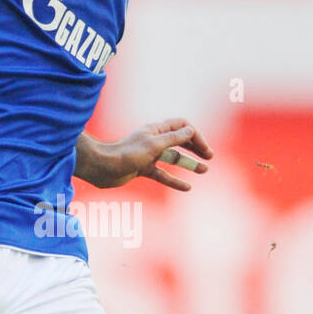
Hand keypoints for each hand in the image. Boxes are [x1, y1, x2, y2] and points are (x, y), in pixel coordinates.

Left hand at [76, 119, 212, 190]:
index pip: (181, 126)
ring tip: (204, 171)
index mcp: (156, 130)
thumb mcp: (154, 145)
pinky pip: (163, 174)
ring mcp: (149, 155)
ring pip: (173, 159)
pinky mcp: (143, 169)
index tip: (204, 148)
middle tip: (210, 157)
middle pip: (180, 141)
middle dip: (196, 148)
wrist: (102, 168)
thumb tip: (190, 130)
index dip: (195, 135)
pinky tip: (187, 188)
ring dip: (189, 164)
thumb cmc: (127, 154)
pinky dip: (175, 181)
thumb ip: (174, 138)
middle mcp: (154, 140)